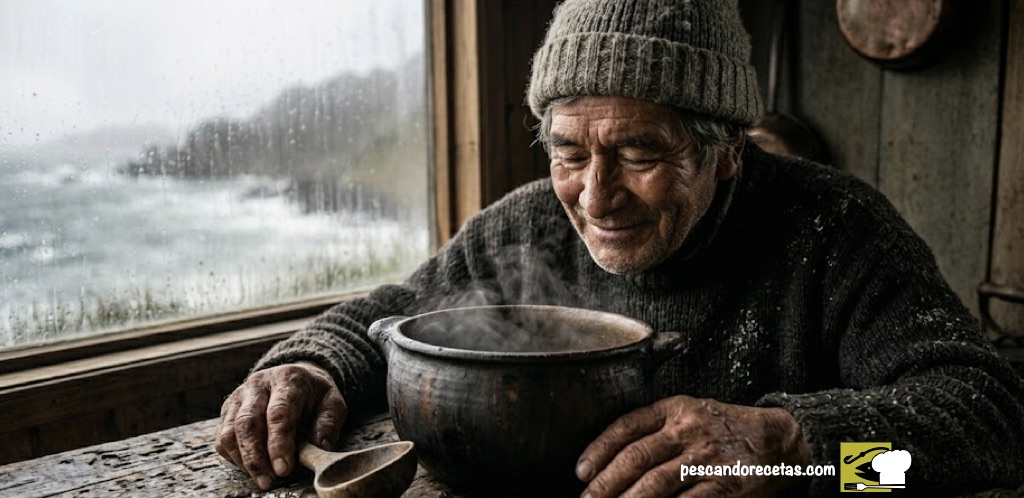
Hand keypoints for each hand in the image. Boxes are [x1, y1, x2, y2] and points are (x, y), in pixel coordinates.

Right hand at [215, 362, 346, 490]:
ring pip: (230, 431)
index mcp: (287, 380)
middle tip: (268, 481)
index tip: (284, 469)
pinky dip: (232, 456)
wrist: (296, 375)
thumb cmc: (315, 394)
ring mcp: (239, 396)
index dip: (279, 444)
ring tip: (261, 479)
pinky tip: (250, 467)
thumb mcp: (332, 403)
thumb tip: (319, 448)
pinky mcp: (228, 409)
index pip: (279, 413)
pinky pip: (222, 437)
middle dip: (256, 457)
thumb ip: (327, 424)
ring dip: (243, 460)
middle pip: (248, 422)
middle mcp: (258, 385)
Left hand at [576, 395, 809, 497]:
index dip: (600, 450)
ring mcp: (707, 458)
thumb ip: (655, 429)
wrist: (780, 439)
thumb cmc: (726, 428)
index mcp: (675, 409)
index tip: (581, 471)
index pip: (627, 427)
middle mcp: (688, 430)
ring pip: (656, 484)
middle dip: (605, 484)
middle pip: (636, 458)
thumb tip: (613, 458)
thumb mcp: (690, 412)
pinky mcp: (724, 486)